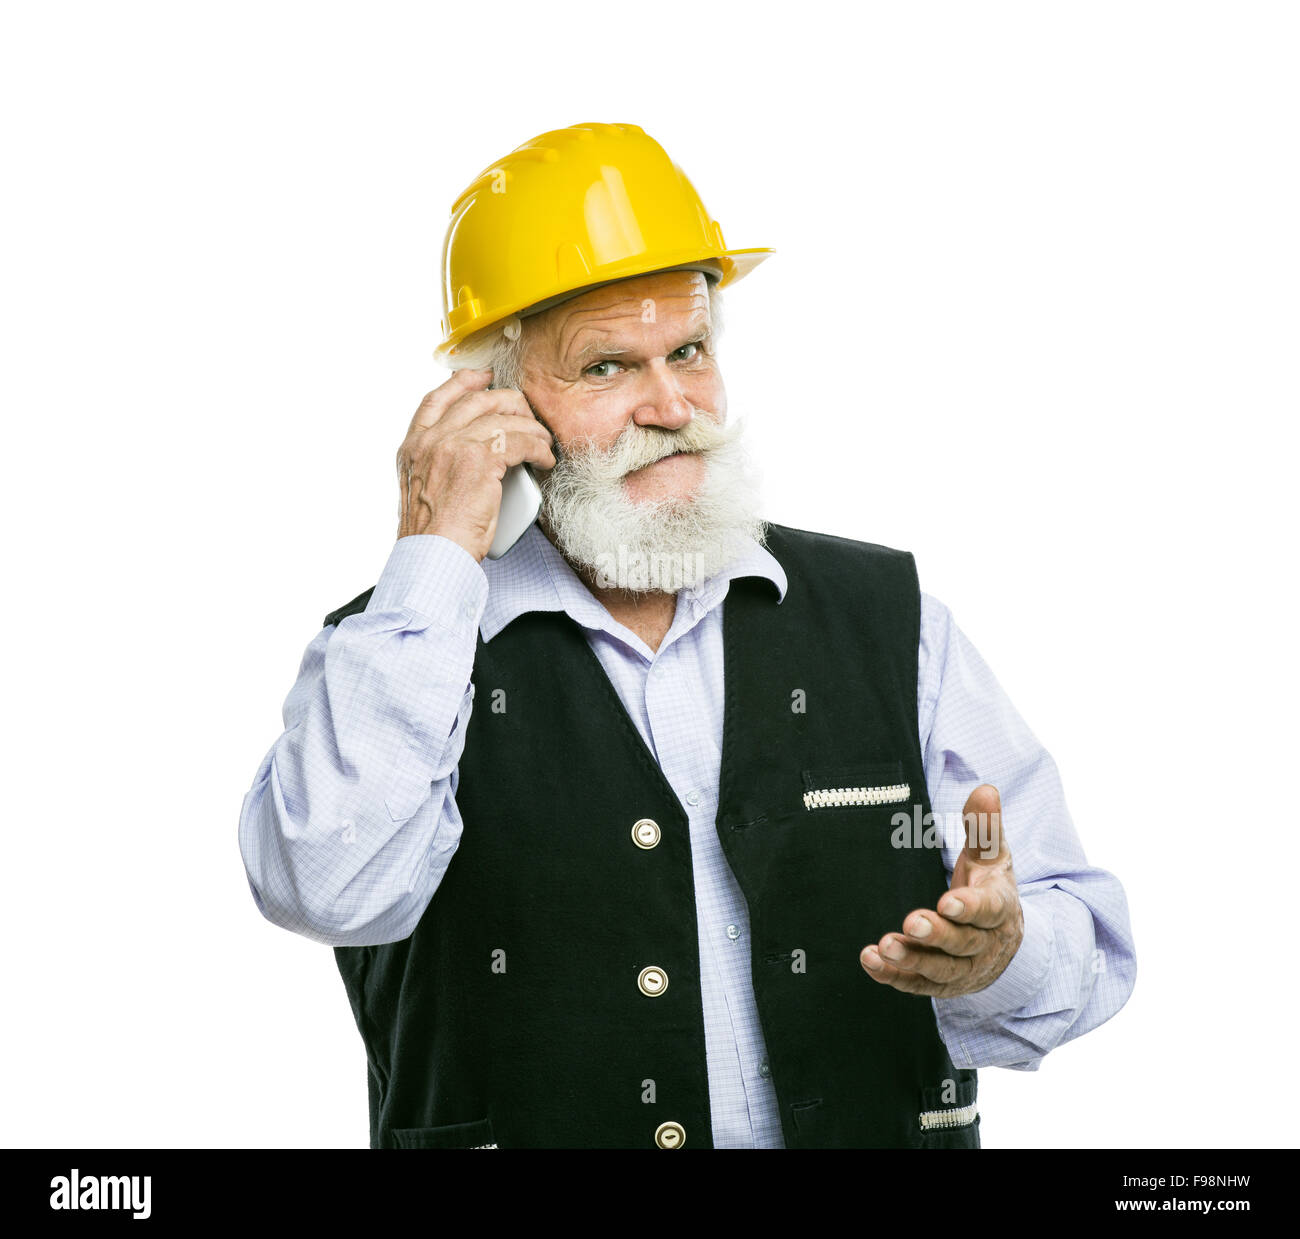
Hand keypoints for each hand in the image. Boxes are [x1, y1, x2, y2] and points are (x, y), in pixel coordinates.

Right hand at [396, 368, 555, 560]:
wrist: (432, 555)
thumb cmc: (433, 536)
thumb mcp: (423, 492)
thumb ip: (439, 466)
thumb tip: (471, 458)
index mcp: (412, 447)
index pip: (437, 398)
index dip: (464, 382)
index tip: (484, 378)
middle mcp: (429, 440)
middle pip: (476, 400)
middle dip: (509, 402)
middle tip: (528, 416)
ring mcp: (453, 446)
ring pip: (503, 418)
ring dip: (531, 428)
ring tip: (544, 443)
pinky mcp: (479, 460)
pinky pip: (520, 441)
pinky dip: (538, 448)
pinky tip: (545, 460)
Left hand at [859, 783, 1023, 997]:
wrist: (1002, 939)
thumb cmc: (989, 885)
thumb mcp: (992, 854)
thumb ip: (984, 825)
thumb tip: (985, 789)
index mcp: (998, 907)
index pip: (988, 909)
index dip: (969, 907)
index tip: (948, 901)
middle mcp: (984, 943)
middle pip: (962, 943)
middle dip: (937, 934)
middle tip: (912, 921)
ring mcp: (963, 968)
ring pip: (940, 969)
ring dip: (912, 959)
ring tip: (885, 947)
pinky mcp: (940, 983)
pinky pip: (917, 985)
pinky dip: (893, 977)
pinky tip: (871, 962)